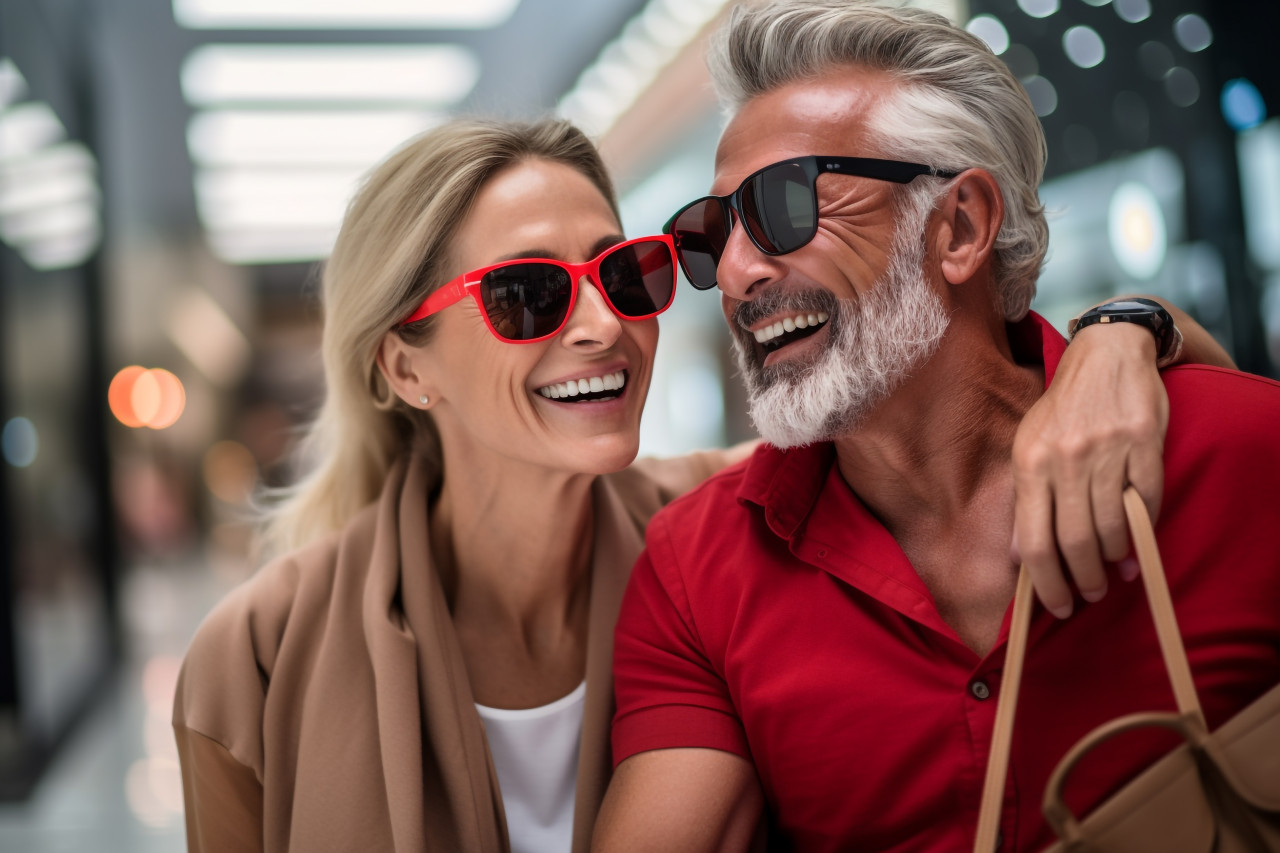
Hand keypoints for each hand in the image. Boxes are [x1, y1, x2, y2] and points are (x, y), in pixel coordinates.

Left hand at [1011, 322, 1167, 617]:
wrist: (1105, 356)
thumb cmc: (1062, 410)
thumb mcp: (1028, 446)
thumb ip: (1025, 499)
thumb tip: (1020, 555)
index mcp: (1029, 464)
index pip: (1033, 542)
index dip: (1046, 582)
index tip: (1057, 604)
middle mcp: (1064, 460)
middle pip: (1073, 542)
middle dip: (1082, 580)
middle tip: (1088, 595)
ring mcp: (1105, 452)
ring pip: (1110, 528)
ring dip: (1112, 561)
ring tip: (1112, 574)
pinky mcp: (1142, 444)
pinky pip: (1144, 502)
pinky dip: (1141, 534)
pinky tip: (1136, 549)